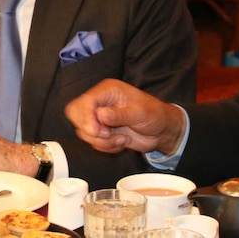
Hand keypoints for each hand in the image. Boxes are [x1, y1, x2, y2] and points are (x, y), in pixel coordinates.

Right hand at [65, 78, 186, 154]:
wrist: (162, 131)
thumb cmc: (155, 114)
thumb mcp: (139, 112)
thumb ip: (119, 115)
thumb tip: (100, 115)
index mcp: (108, 91)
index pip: (85, 101)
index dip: (86, 117)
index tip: (95, 131)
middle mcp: (101, 103)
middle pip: (76, 115)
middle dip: (91, 130)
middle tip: (108, 134)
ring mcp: (100, 118)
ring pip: (84, 132)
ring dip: (102, 141)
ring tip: (121, 138)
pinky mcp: (102, 132)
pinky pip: (93, 143)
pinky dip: (106, 147)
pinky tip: (121, 141)